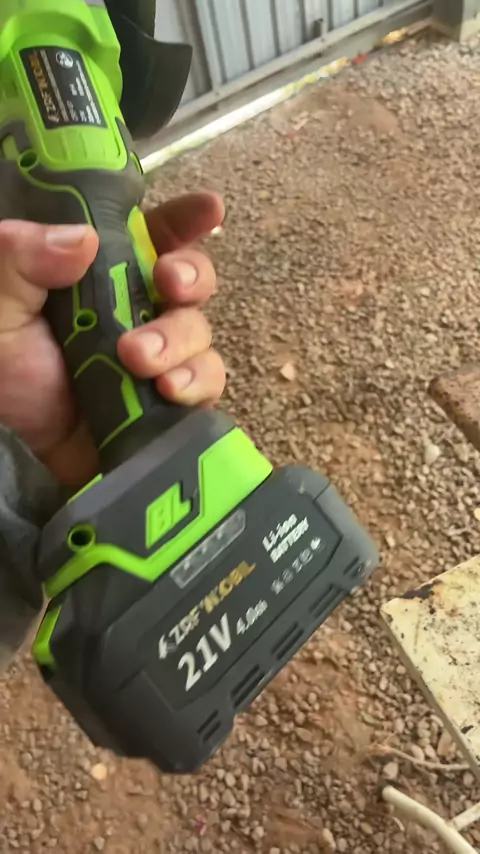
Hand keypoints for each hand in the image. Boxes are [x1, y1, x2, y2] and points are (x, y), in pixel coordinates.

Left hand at [0, 192, 225, 487]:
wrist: (14, 446)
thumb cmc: (4, 368)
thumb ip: (20, 260)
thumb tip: (81, 240)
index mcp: (101, 273)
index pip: (152, 233)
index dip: (186, 218)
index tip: (209, 209)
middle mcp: (138, 308)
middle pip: (192, 280)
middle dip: (192, 276)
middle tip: (169, 283)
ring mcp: (158, 356)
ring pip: (199, 332)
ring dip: (178, 339)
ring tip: (137, 359)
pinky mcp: (170, 401)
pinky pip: (205, 385)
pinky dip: (195, 383)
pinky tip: (168, 390)